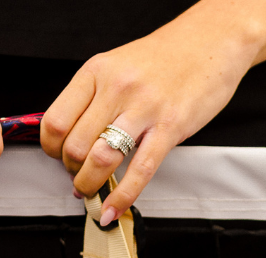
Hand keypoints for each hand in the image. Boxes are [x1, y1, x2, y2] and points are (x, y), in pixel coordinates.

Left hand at [40, 0, 265, 224]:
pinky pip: (139, 172)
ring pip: (99, 160)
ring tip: (92, 192)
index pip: (55, 121)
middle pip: (74, 146)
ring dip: (89, 186)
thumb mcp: (117, 67)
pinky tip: (113, 211)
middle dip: (71, 171)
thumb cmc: (164, 59)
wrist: (213, 38)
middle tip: (80, 175)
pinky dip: (121, 199)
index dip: (52, 150)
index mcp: (96, 72)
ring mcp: (144, 108)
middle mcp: (117, 88)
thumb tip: (71, 142)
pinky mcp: (170, 127)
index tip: (60, 157)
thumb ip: (92, 100)